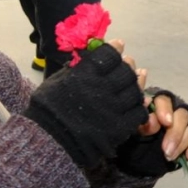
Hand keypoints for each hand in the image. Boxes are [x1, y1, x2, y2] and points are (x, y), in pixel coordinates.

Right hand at [22, 44, 147, 168]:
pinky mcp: (119, 128)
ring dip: (135, 85)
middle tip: (126, 64)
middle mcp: (101, 89)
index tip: (118, 46)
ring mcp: (112, 109)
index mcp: (85, 75)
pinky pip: (138, 113)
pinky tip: (134, 104)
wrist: (49, 141)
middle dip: (127, 66)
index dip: (115, 48)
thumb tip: (92, 52)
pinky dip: (138, 106)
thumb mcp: (58, 79)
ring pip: (135, 91)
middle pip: (125, 72)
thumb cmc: (49, 108)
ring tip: (131, 83)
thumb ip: (78, 67)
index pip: (109, 55)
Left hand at [133, 90, 187, 165]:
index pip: (165, 100)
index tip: (165, 123)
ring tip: (170, 157)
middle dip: (176, 134)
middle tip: (166, 150)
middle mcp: (176, 109)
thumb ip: (142, 123)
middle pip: (183, 115)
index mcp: (159, 103)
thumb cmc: (138, 135)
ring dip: (183, 143)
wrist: (142, 153)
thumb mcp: (135, 129)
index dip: (166, 110)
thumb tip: (152, 120)